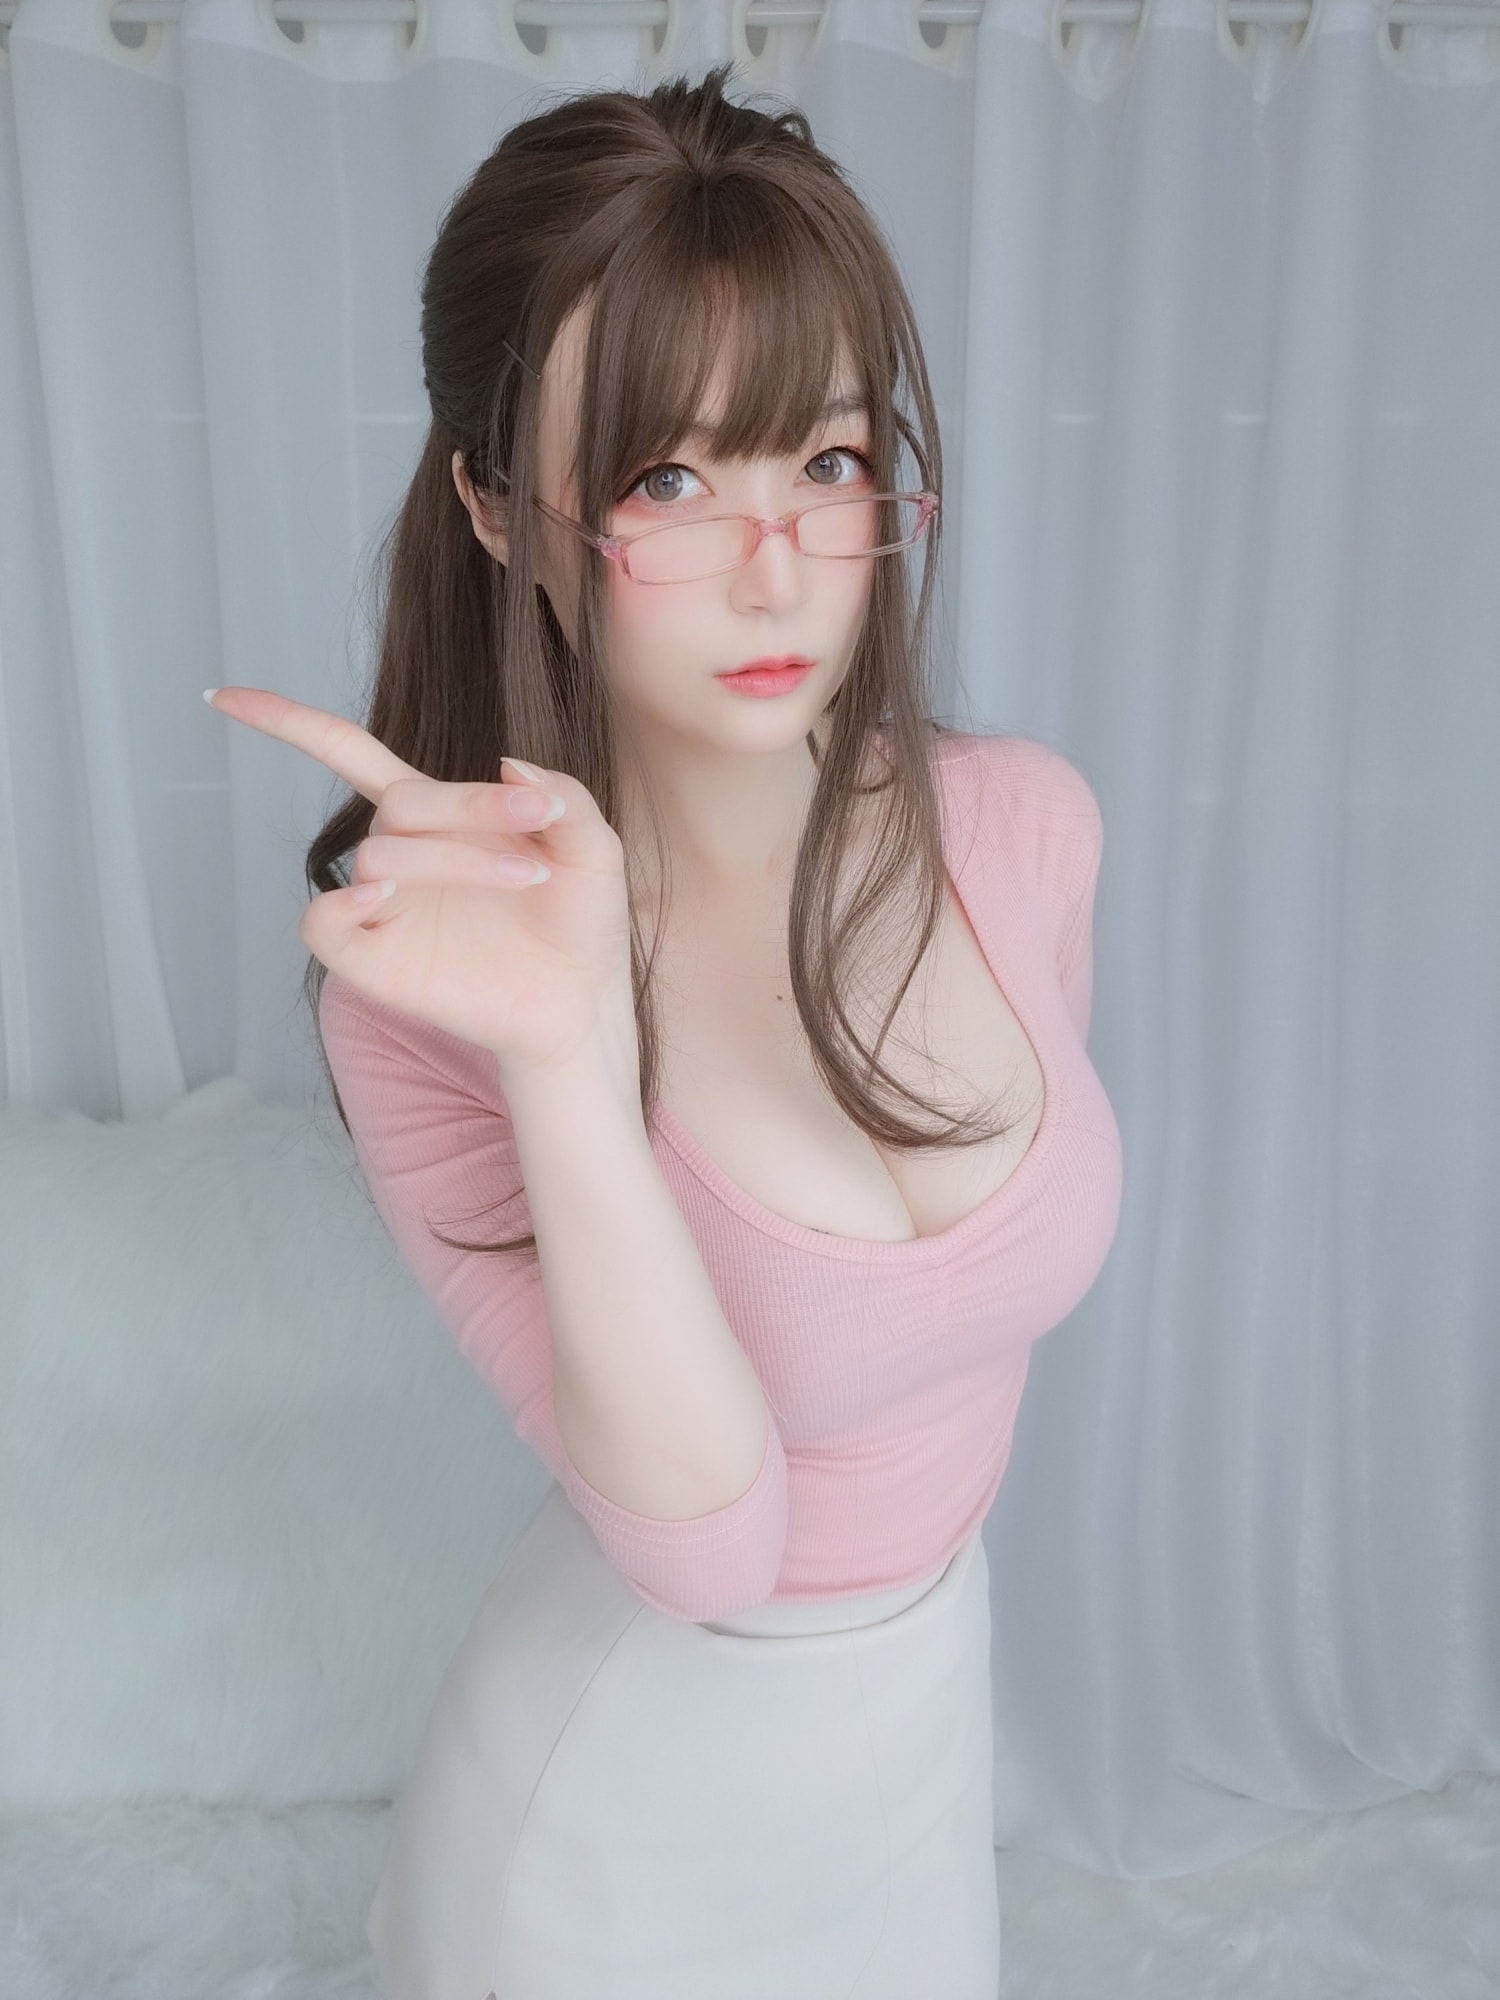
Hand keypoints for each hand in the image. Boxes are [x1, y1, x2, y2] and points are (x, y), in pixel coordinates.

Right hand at [206, 687, 634, 1076]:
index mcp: (434, 815)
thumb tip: (507, 762)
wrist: (580, 1006)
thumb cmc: (580, 924)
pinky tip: (385, 896)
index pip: (346, 753)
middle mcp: (397, 855)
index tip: (222, 696)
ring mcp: (380, 908)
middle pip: (396, 804)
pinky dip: (344, 903)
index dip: (287, 722)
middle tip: (541, 822)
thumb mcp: (593, 848)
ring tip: (526, 879)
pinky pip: (324, 921)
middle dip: (468, 805)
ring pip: (378, 854)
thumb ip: (564, 794)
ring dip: (455, 859)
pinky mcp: (370, 961)